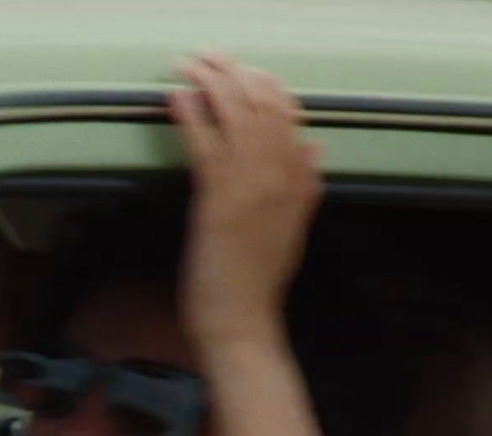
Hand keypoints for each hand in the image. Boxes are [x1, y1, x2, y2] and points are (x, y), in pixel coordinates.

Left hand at [169, 54, 323, 348]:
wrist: (241, 321)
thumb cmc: (258, 280)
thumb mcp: (293, 229)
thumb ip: (305, 187)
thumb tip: (315, 148)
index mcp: (300, 182)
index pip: (290, 114)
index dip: (265, 84)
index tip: (241, 69)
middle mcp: (280, 176)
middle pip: (262, 104)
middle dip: (234, 72)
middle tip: (207, 58)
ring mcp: (250, 186)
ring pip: (235, 115)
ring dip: (209, 81)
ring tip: (188, 65)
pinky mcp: (217, 200)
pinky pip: (204, 144)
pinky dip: (190, 113)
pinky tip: (176, 96)